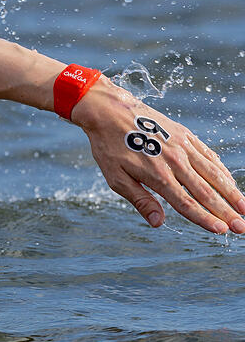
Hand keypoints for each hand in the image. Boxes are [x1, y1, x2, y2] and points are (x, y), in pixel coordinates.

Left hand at [71, 76, 244, 233]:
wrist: (110, 111)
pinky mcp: (185, 135)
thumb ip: (140, 200)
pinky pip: (209, 155)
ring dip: (231, 192)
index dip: (205, 218)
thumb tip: (158, 222)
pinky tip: (229, 182)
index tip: (222, 231)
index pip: (186, 202)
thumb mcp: (116, 177)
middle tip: (242, 228)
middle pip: (206, 191)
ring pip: (213, 173)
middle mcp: (175, 160)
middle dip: (226, 211)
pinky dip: (221, 170)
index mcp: (157, 174)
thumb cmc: (109, 147)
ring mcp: (183, 146)